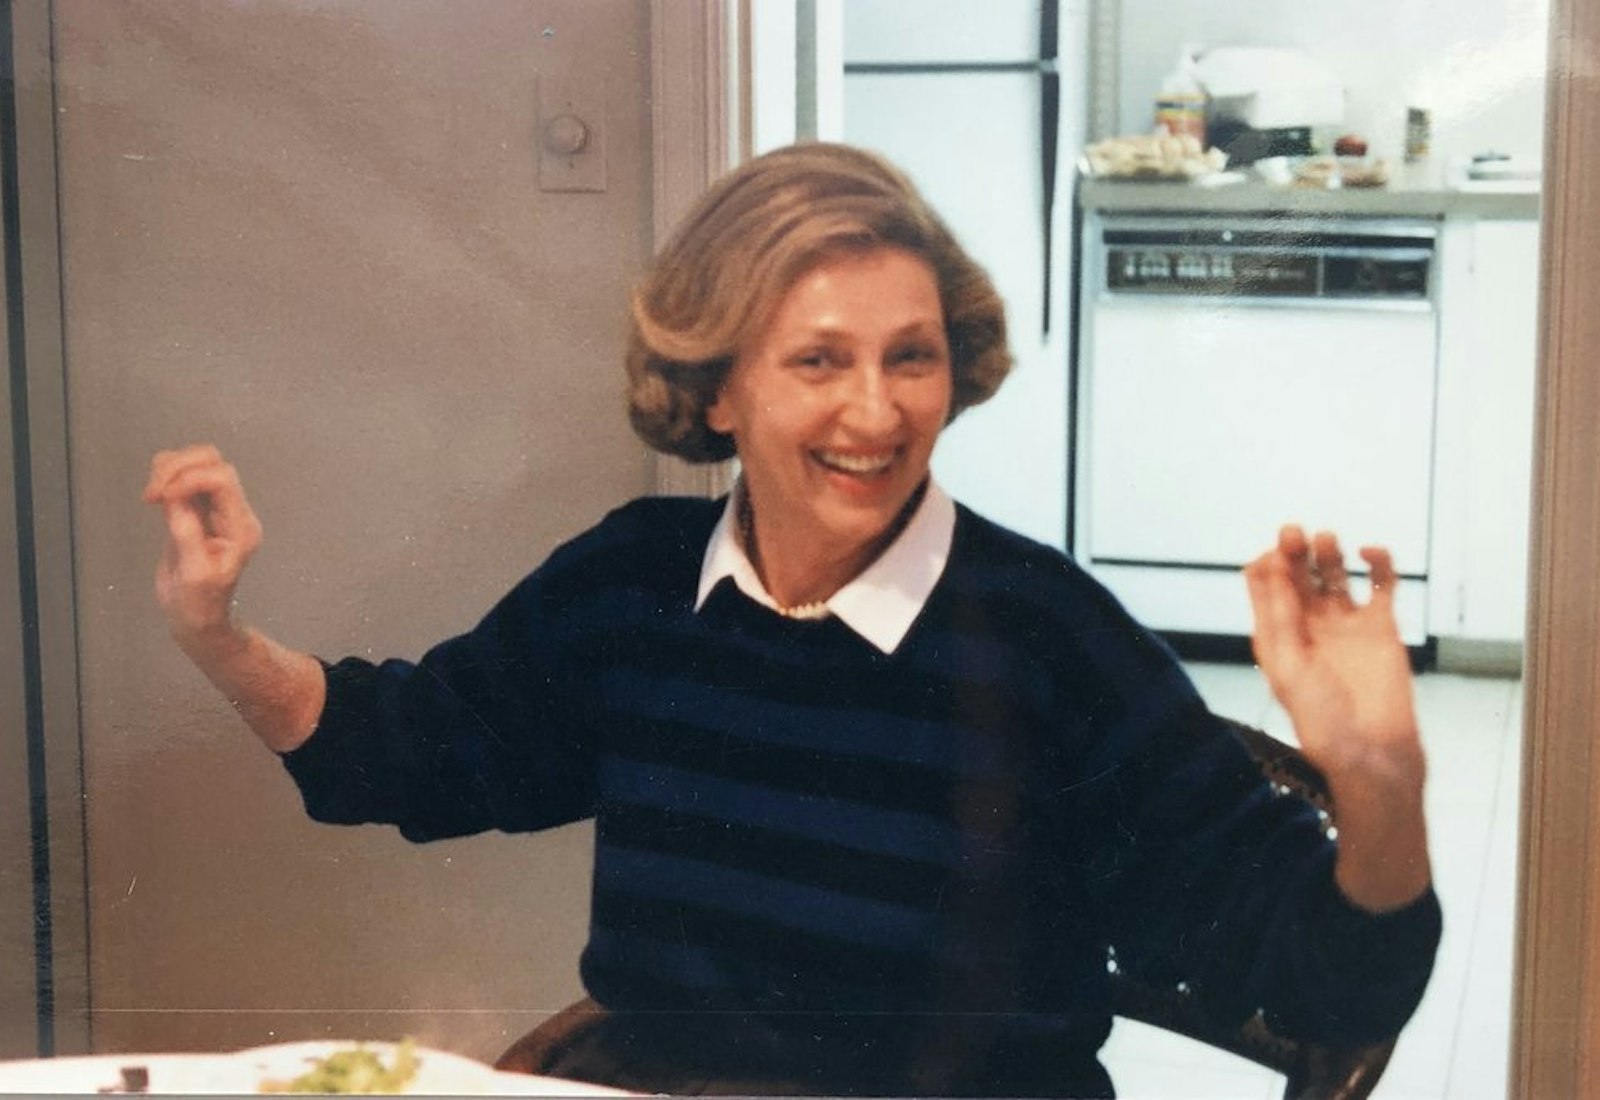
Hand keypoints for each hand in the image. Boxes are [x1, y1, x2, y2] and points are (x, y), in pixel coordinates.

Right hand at [142, 444, 262, 648]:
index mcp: (240, 528)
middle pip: (212, 462)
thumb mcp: (194, 574)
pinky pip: (183, 479)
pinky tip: (155, 497)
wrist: (197, 617)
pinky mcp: (196, 510)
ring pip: (198, 464)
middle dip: (178, 468)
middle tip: (153, 493)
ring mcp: (215, 510)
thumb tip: (177, 500)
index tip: (164, 498)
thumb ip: (188, 535)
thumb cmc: (200, 604)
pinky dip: (165, 477)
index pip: (222, 480)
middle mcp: (232, 513)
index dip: (190, 479)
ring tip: (152, 495)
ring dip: (170, 469)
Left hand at [1244, 525, 1429, 910]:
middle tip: (1294, 531)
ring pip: (1335, 572)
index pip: (1264, 584)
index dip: (1266, 564)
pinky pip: (1380, 584)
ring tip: (1327, 540)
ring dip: (1329, 551)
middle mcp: (1308, 625)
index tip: (1273, 558)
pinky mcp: (1381, 627)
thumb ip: (1279, 614)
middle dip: (1294, 549)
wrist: (1371, 752)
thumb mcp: (1287, 664)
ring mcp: (1345, 624)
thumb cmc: (1321, 719)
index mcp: (1276, 635)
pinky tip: (1369, 553)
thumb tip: (1269, 565)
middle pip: (1297, 573)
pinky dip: (1378, 563)